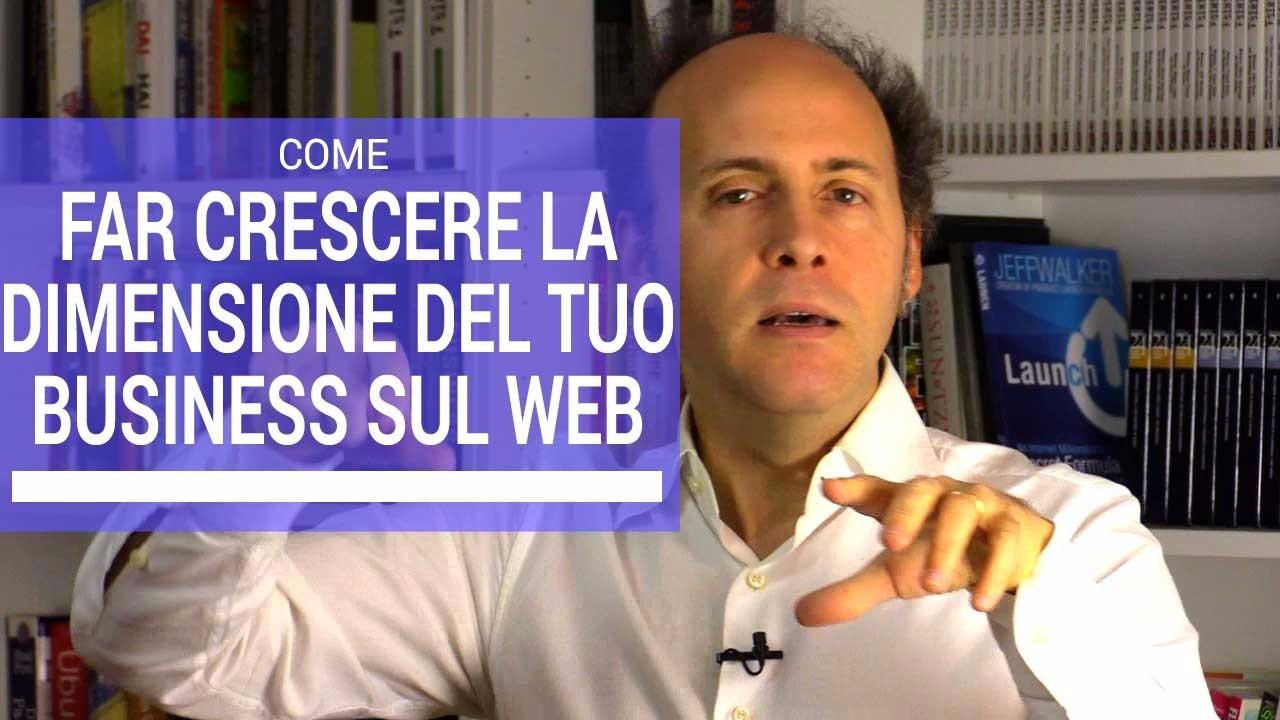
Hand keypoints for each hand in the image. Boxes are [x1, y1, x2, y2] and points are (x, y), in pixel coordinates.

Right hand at [249, 323, 452, 470]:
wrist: (302, 412)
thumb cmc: (354, 421)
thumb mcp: (387, 439)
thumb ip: (415, 450)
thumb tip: (446, 462)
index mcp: (384, 350)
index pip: (391, 371)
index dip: (388, 402)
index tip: (385, 430)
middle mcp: (348, 333)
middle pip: (346, 396)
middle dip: (343, 431)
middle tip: (343, 435)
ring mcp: (309, 336)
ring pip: (306, 399)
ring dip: (309, 429)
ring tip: (315, 425)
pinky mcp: (272, 347)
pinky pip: (273, 395)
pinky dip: (279, 419)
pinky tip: (288, 415)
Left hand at [794, 474, 1054, 626]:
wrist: (1011, 553)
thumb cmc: (942, 554)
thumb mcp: (897, 574)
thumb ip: (853, 591)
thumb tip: (801, 615)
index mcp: (907, 501)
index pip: (877, 489)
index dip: (855, 487)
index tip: (829, 488)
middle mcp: (942, 494)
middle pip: (921, 490)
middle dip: (905, 514)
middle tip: (889, 546)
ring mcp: (980, 505)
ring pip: (963, 511)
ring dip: (946, 547)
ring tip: (932, 587)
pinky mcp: (1013, 526)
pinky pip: (1005, 540)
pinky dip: (993, 571)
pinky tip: (979, 602)